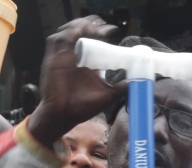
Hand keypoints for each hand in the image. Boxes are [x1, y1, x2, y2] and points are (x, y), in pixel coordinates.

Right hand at [29, 15, 126, 145]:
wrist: (64, 116)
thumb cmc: (83, 107)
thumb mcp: (108, 95)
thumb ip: (122, 87)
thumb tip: (139, 82)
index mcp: (88, 62)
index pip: (94, 41)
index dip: (102, 32)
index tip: (113, 29)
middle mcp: (75, 57)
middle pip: (81, 32)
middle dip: (91, 25)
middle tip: (102, 26)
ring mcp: (62, 57)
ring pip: (68, 32)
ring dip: (79, 26)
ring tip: (90, 25)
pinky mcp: (51, 61)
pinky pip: (55, 41)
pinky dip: (65, 34)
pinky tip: (76, 32)